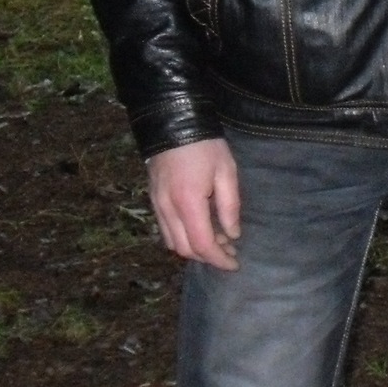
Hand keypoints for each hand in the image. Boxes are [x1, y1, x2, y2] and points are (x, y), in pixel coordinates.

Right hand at [146, 137, 241, 268]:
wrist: (173, 123)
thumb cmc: (204, 145)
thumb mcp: (226, 172)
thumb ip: (230, 206)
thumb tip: (232, 234)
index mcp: (188, 203)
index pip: (202, 245)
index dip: (219, 259)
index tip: (235, 263)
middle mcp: (167, 209)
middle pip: (185, 250)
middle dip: (208, 257)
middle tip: (229, 251)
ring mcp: (156, 205)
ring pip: (172, 243)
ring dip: (194, 249)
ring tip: (217, 240)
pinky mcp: (152, 200)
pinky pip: (165, 230)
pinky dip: (182, 237)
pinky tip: (199, 228)